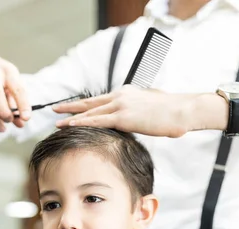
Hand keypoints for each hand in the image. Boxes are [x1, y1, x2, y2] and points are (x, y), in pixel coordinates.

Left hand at [53, 85, 219, 137]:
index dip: (85, 104)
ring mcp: (121, 105)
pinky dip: (82, 122)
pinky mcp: (124, 116)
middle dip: (72, 106)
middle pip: (90, 102)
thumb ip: (140, 112)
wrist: (182, 110)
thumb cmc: (172, 112)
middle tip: (55, 109)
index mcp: (127, 93)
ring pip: (90, 111)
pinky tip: (71, 126)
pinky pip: (98, 120)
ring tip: (58, 122)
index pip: (101, 99)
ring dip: (72, 117)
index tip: (72, 107)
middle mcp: (121, 96)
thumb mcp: (152, 108)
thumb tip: (138, 119)